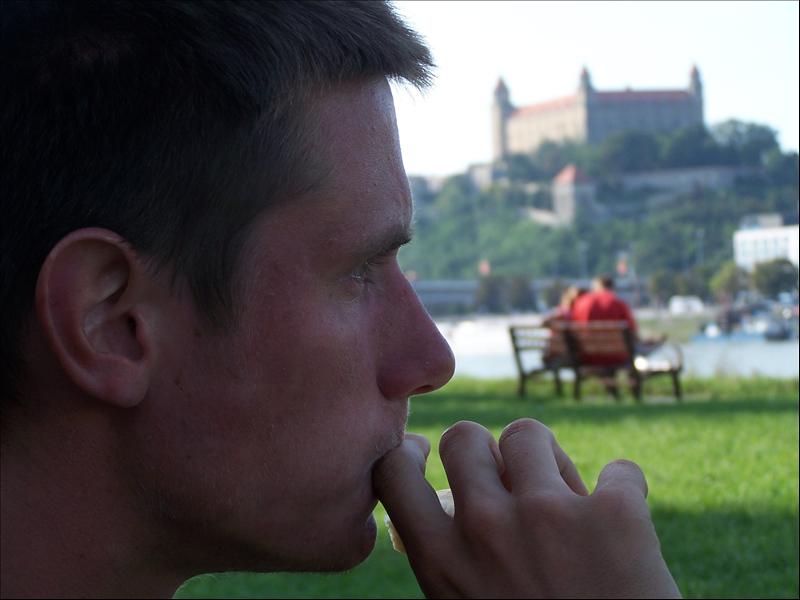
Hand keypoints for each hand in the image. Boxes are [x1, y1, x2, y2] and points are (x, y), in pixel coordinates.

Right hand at [373, 420, 680, 598]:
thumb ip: (451, 558)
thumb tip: (451, 499)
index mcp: (443, 561)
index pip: (392, 472)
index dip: (408, 452)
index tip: (427, 453)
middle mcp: (485, 527)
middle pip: (464, 437)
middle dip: (484, 450)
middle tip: (509, 478)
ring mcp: (548, 514)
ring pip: (529, 434)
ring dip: (547, 458)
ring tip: (568, 496)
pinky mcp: (614, 513)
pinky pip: (618, 471)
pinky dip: (624, 493)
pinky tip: (627, 528)